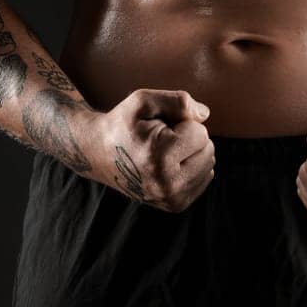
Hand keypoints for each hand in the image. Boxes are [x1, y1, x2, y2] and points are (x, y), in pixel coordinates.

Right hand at [83, 88, 215, 211]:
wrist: (98, 154)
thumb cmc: (123, 123)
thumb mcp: (144, 101)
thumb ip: (178, 101)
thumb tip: (205, 115)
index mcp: (159, 157)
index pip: (201, 133)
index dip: (182, 123)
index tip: (159, 128)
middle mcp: (167, 184)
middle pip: (208, 150)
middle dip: (189, 139)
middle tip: (161, 139)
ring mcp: (171, 199)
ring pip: (208, 165)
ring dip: (190, 153)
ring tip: (163, 152)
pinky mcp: (175, 205)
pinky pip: (204, 178)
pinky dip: (191, 167)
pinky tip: (169, 164)